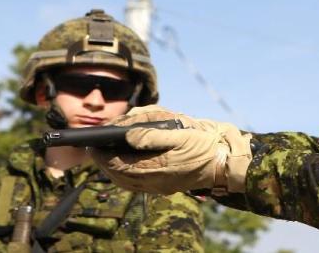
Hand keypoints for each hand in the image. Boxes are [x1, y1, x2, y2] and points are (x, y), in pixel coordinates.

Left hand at [91, 105, 252, 194]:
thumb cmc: (204, 143)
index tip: (92, 142)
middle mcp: (156, 181)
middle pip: (119, 175)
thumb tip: (126, 134)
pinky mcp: (165, 186)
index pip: (119, 164)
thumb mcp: (181, 132)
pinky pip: (138, 184)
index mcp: (157, 167)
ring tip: (104, 155)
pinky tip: (123, 164)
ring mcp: (160, 186)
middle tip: (94, 148)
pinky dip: (126, 175)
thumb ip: (152, 133)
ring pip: (127, 182)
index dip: (103, 154)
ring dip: (113, 169)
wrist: (226, 162)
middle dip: (104, 161)